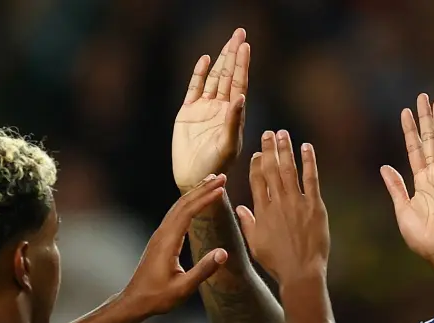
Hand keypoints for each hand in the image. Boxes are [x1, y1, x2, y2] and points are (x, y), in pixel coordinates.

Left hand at [120, 175, 230, 314]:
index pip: (188, 212)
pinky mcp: (160, 240)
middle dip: (202, 189)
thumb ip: (203, 270)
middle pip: (182, 204)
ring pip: (178, 207)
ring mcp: (159, 235)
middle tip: (221, 177)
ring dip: (195, 193)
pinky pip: (175, 215)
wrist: (134, 301)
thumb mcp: (183, 288)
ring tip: (210, 183)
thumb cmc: (158, 297)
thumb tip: (223, 253)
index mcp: (167, 242)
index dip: (205, 198)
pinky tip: (195, 203)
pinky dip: (188, 204)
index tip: (221, 188)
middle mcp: (162, 234)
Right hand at [173, 28, 249, 191]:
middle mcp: (220, 108)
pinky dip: (199, 74)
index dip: (242, 65)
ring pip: (213, 78)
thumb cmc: (216, 166)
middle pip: (228, 75)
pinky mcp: (188, 113)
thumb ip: (233, 122)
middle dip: (234, 54)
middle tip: (239, 33)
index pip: (239, 83)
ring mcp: (204, 109)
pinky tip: (205, 60)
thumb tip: (239, 98)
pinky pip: (194, 88)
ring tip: (228, 42)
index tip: (246, 46)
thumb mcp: (228, 145)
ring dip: (220, 60)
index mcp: (233, 114)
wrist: (195, 178)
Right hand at [235, 130, 329, 285]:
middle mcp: (277, 202)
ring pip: (289, 169)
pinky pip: (311, 178)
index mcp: (262, 211)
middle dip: (269, 149)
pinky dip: (309, 161)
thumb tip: (240, 208)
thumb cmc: (276, 262)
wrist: (301, 272)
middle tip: (268, 133)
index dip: (257, 163)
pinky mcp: (314, 206)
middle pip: (271, 169)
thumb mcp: (255, 244)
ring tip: (283, 134)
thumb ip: (248, 223)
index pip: (257, 180)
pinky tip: (306, 147)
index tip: (258, 152)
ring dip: (285, 149)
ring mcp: (296, 203)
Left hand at [380, 94, 433, 276]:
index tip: (406, 112)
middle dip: (426, 119)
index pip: (415, 150)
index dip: (410, 131)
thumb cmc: (421, 235)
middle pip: (429, 140)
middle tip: (424, 97)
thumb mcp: (402, 207)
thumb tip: (384, 167)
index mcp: (421, 182)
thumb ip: (395, 186)